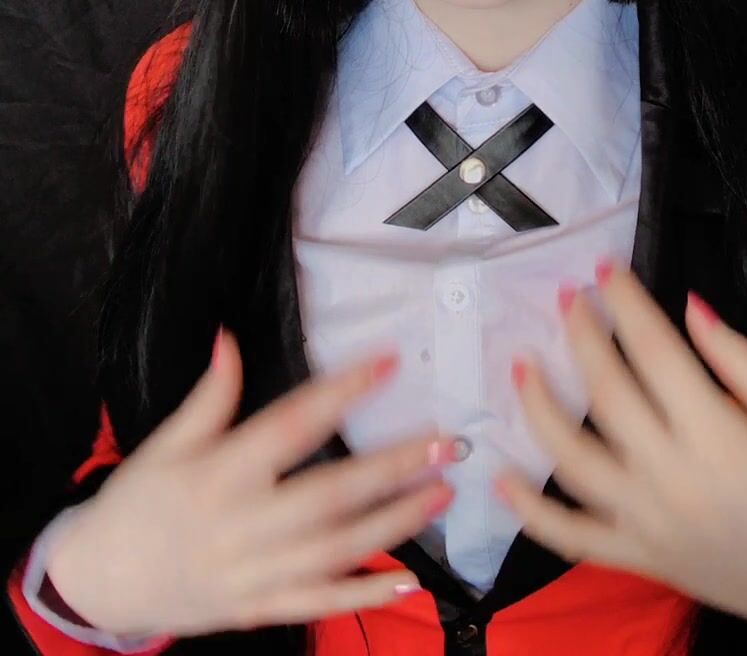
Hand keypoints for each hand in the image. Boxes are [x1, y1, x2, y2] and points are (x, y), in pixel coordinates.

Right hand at [46, 331, 456, 637]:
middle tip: (445, 443)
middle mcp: (243, 524)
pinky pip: (320, 603)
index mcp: (220, 473)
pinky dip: (365, 596)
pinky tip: (410, 582)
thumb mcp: (166, 442)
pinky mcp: (261, 607)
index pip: (291, 425)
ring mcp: (255, 573)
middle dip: (392, 469)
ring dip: (395, 524)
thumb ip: (209, 395)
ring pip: (336, 550)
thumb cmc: (139, 500)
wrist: (102, 580)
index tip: (388, 363)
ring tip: (443, 492)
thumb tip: (229, 338)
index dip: (341, 392)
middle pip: (329, 495)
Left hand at [492, 259, 746, 647]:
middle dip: (582, 335)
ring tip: (520, 362)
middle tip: (565, 295)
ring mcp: (646, 522)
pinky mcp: (634, 556)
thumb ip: (740, 360)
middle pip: (607, 393)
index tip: (605, 268)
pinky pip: (569, 536)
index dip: (627, 303)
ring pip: (572, 460)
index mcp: (719, 437)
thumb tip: (690, 305)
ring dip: (538, 407)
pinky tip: (500, 475)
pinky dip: (529, 510)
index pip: (655, 352)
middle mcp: (672, 478)